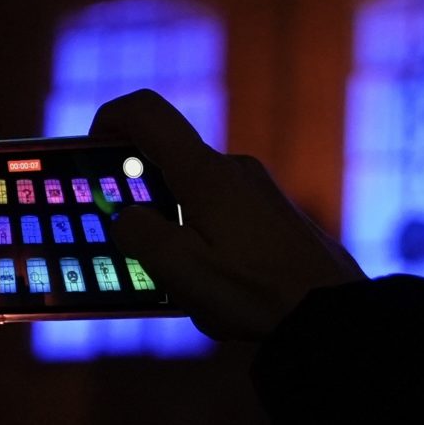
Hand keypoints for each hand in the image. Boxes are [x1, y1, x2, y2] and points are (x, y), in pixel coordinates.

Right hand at [89, 90, 363, 341]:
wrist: (334, 312)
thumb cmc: (258, 292)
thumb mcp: (182, 271)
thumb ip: (139, 236)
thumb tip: (124, 218)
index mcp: (204, 173)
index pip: (146, 112)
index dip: (109, 120)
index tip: (90, 154)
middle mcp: (232, 168)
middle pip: (167, 161)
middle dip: (138, 197)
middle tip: (125, 241)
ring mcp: (256, 188)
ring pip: (194, 193)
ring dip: (173, 228)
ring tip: (177, 283)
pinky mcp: (272, 212)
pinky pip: (221, 212)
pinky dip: (201, 239)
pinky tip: (211, 288)